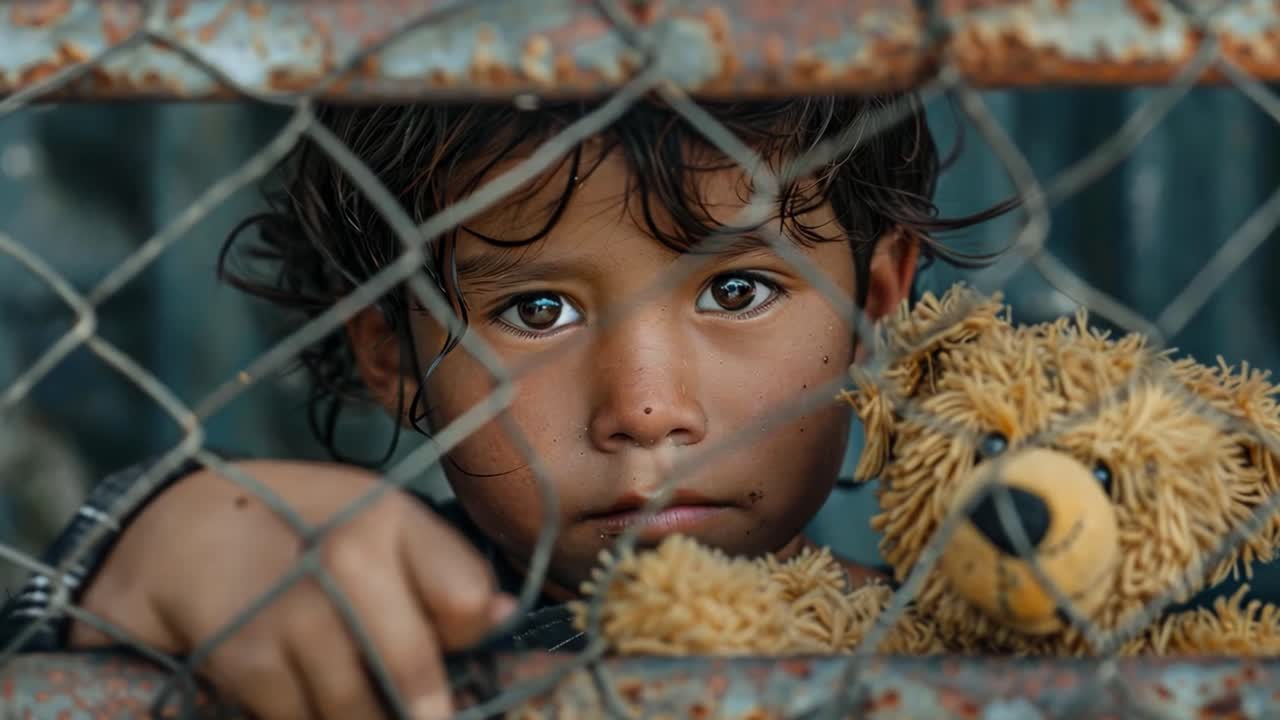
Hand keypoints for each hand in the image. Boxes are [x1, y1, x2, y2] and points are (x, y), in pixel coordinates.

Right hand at [70, 460, 516, 719]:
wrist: (181, 533)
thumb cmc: (301, 531)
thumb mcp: (374, 526)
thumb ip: (439, 571)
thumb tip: (503, 617)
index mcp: (390, 519)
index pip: (465, 598)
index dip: (469, 639)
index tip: (461, 660)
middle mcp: (346, 558)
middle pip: (414, 671)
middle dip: (423, 710)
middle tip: (423, 716)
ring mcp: (292, 611)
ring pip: (359, 711)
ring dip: (362, 717)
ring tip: (357, 701)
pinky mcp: (245, 659)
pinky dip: (307, 719)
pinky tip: (301, 694)